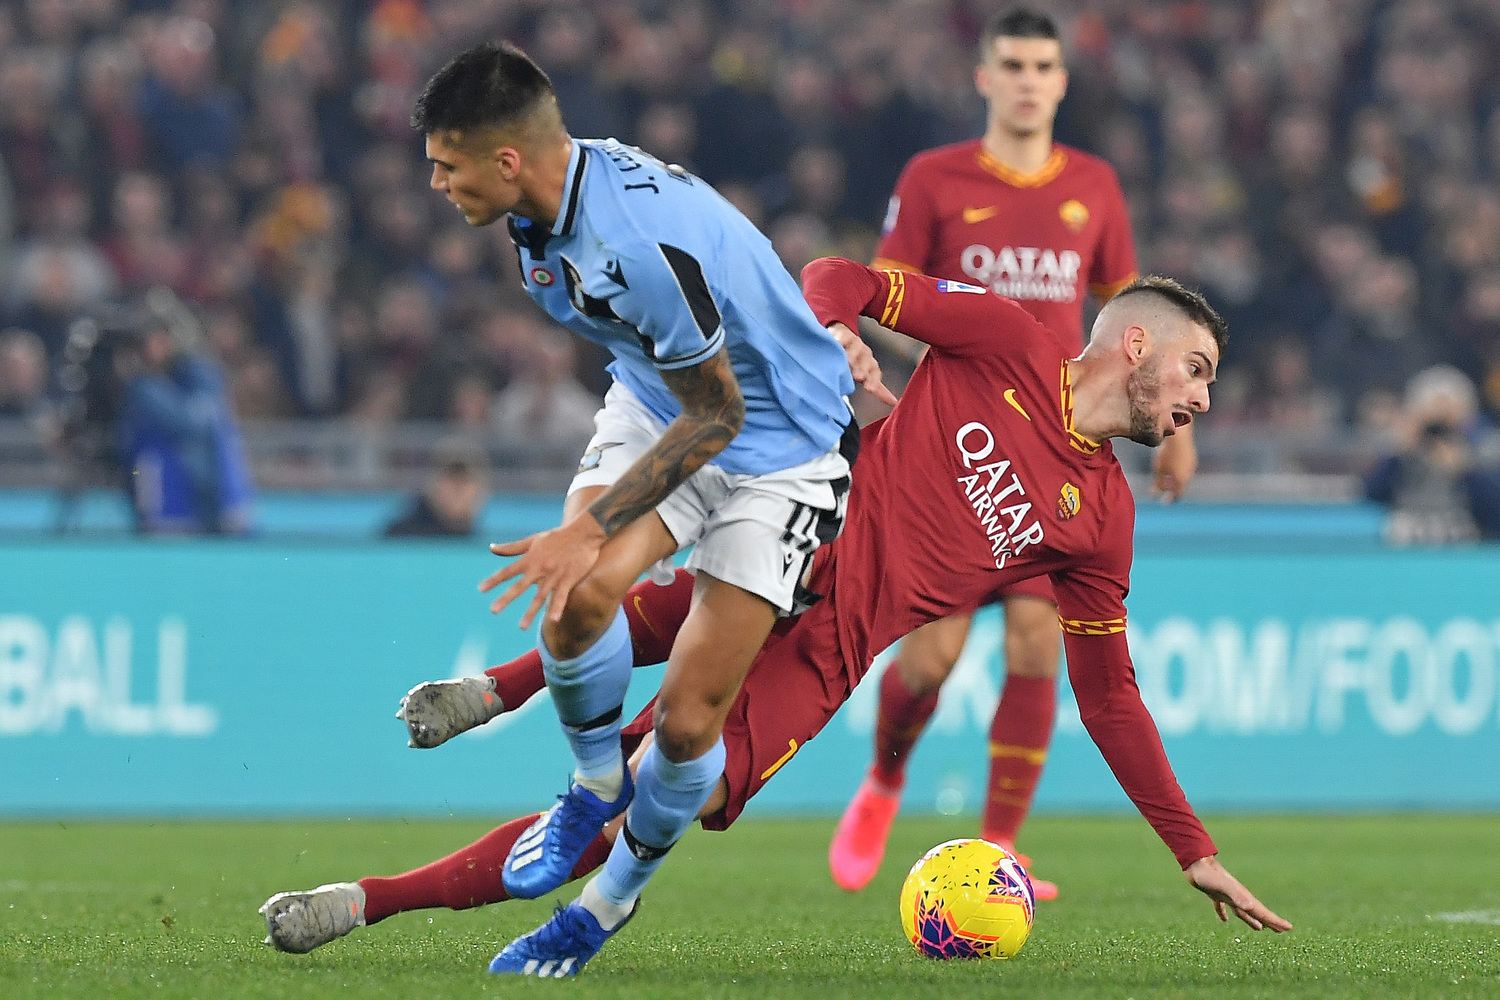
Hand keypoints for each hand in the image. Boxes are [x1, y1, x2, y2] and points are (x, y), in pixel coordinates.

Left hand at [478, 515, 608, 628]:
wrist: (583, 533)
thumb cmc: (557, 537)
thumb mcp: (533, 540)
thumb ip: (512, 548)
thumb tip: (491, 548)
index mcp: (530, 559)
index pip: (507, 571)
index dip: (494, 580)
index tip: (481, 589)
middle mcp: (539, 569)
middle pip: (520, 586)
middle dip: (506, 598)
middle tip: (493, 610)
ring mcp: (554, 576)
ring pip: (540, 596)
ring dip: (530, 612)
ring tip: (521, 627)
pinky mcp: (568, 580)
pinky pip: (561, 596)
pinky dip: (557, 608)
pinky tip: (553, 620)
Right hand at [828, 321, 897, 406]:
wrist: (845, 338)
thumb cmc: (857, 361)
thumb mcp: (867, 376)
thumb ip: (879, 390)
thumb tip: (895, 403)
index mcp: (871, 365)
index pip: (874, 374)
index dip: (873, 381)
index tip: (869, 389)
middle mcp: (865, 354)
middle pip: (865, 361)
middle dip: (862, 369)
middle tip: (858, 377)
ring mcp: (855, 344)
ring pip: (855, 349)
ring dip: (852, 355)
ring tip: (847, 362)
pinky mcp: (843, 335)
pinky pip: (843, 337)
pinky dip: (840, 341)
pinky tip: (837, 345)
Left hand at [1152, 426, 1197, 501]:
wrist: (1178, 436)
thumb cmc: (1165, 453)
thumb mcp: (1158, 470)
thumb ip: (1158, 483)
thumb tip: (1154, 495)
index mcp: (1181, 480)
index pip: (1177, 495)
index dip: (1171, 499)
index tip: (1165, 502)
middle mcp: (1189, 475)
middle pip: (1181, 486)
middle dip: (1172, 488)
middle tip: (1164, 488)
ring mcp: (1192, 466)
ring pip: (1184, 477)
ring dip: (1176, 479)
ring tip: (1167, 476)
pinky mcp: (1193, 458)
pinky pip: (1186, 468)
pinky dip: (1180, 470)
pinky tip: (1173, 464)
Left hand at [1184, 856, 1291, 931]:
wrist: (1194, 861)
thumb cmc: (1208, 875)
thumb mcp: (1222, 887)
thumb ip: (1236, 895)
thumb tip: (1250, 907)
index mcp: (1242, 896)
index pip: (1262, 912)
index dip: (1275, 921)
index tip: (1289, 928)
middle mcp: (1237, 896)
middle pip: (1256, 912)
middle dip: (1269, 921)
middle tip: (1281, 930)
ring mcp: (1226, 894)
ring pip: (1242, 911)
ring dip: (1251, 920)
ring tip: (1259, 928)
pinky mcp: (1214, 893)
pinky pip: (1222, 907)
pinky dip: (1224, 913)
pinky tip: (1224, 920)